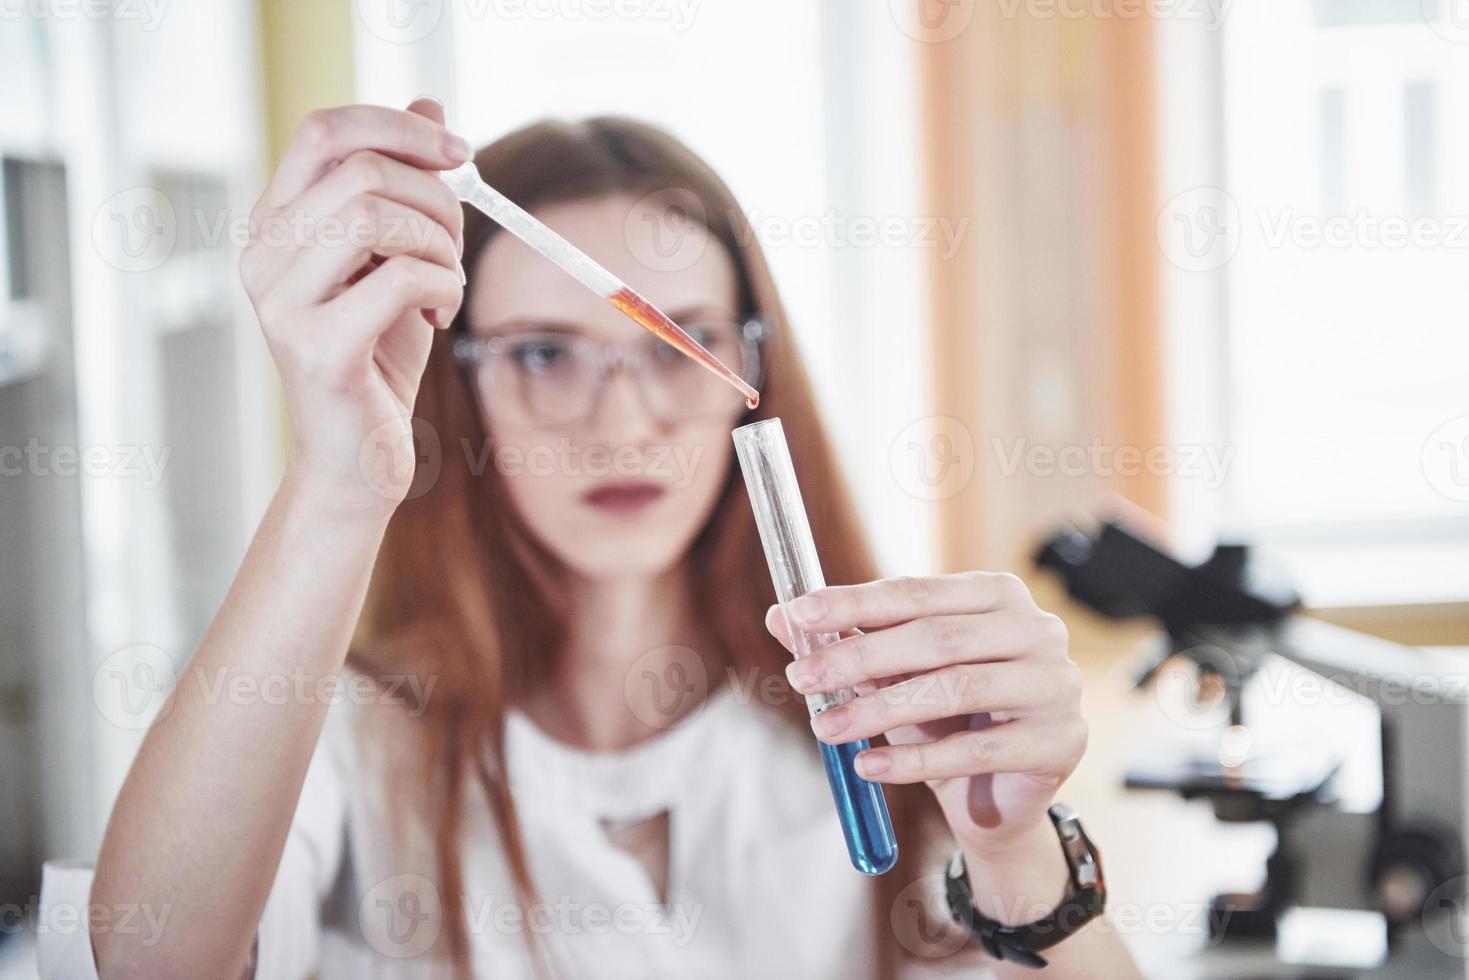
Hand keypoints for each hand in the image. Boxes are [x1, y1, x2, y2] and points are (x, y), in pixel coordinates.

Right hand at [239, 99, 468, 519]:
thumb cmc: (377, 359)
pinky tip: (440, 317)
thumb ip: (406, 186)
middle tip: (454, 247)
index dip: (398, 127)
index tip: (460, 154)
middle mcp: (262, 255)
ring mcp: (282, 302)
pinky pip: (399, 278)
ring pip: (377, 215)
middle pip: (362, 170)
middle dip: (436, 200)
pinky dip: (442, 286)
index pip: (324, 130)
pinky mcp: (318, 348)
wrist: (356, 461)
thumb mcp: (397, 260)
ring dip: (439, 243)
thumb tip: (429, 105)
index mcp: (275, 224)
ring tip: (445, 285)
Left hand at [765, 572, 1085, 855]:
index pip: (916, 592)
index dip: (854, 602)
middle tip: (800, 677)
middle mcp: (1037, 629)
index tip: (798, 614)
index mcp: (997, 595)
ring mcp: (1056, 684)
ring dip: (879, 710)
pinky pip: (976, 751)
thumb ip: (846, 642)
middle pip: (936, 637)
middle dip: (859, 657)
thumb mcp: (893, 676)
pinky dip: (914, 760)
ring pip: (955, 689)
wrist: (997, 797)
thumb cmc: (948, 719)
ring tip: (825, 728)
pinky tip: (868, 767)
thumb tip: (779, 616)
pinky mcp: (1061, 741)